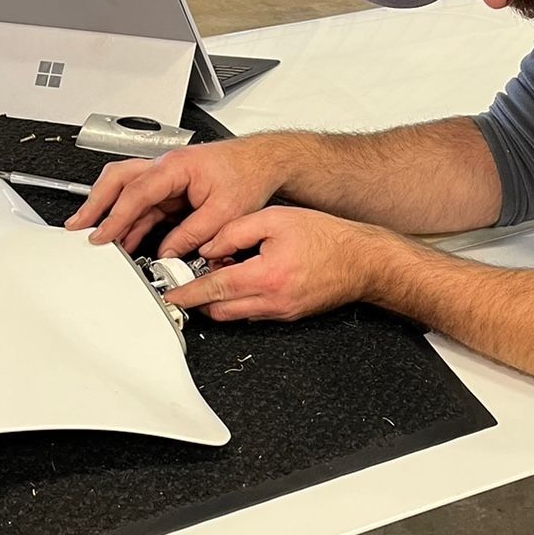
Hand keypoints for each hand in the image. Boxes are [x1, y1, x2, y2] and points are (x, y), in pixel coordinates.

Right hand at [64, 137, 285, 255]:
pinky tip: (124, 237)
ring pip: (126, 189)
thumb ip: (193, 234)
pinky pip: (144, 202)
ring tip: (94, 234)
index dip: (116, 216)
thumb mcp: (225, 212)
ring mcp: (166, 176)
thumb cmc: (248, 174)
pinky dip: (131, 218)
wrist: (263, 162)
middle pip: (118, 180)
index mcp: (175, 167)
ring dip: (110, 211)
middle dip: (95, 204)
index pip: (136, 192)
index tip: (102, 235)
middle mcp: (166, 166)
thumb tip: (170, 253)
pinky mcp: (171, 187)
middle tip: (78, 225)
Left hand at [162, 207, 397, 321]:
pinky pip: (253, 314)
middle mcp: (272, 301)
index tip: (170, 294)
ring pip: (235, 315)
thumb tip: (209, 244)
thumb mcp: (276, 219)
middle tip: (190, 279)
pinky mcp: (288, 315)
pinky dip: (240, 301)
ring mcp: (280, 312)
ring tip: (224, 271)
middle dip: (200, 298)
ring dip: (220, 300)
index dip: (187, 292)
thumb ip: (236, 230)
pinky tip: (246, 278)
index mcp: (266, 275)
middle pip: (220, 310)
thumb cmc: (329, 238)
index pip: (214, 288)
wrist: (364, 261)